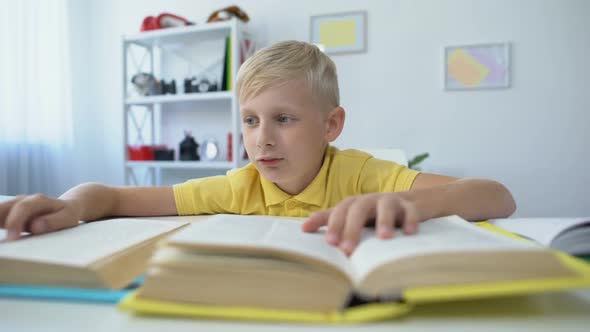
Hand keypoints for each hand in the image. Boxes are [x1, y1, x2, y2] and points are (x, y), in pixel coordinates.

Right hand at [0, 194, 81, 240]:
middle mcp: (24, 200)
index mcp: (39, 200)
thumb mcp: (68, 217)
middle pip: (4, 207)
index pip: (23, 207)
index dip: (15, 221)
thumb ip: (54, 221)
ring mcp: (16, 205)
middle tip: (2, 241)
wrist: (68, 206)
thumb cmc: (68, 214)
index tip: (12, 238)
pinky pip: (0, 216)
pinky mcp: (11, 213)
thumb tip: (35, 226)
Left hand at [301, 193, 421, 254]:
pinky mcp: (410, 206)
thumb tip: (303, 228)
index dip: (333, 224)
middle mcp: (370, 200)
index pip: (340, 211)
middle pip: (358, 209)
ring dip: (384, 221)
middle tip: (348, 249)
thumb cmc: (374, 213)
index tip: (329, 242)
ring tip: (384, 237)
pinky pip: (410, 211)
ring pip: (385, 206)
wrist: (410, 202)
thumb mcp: (352, 216)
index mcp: (354, 204)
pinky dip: (410, 220)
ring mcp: (391, 201)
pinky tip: (409, 232)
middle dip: (352, 228)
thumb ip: (330, 220)